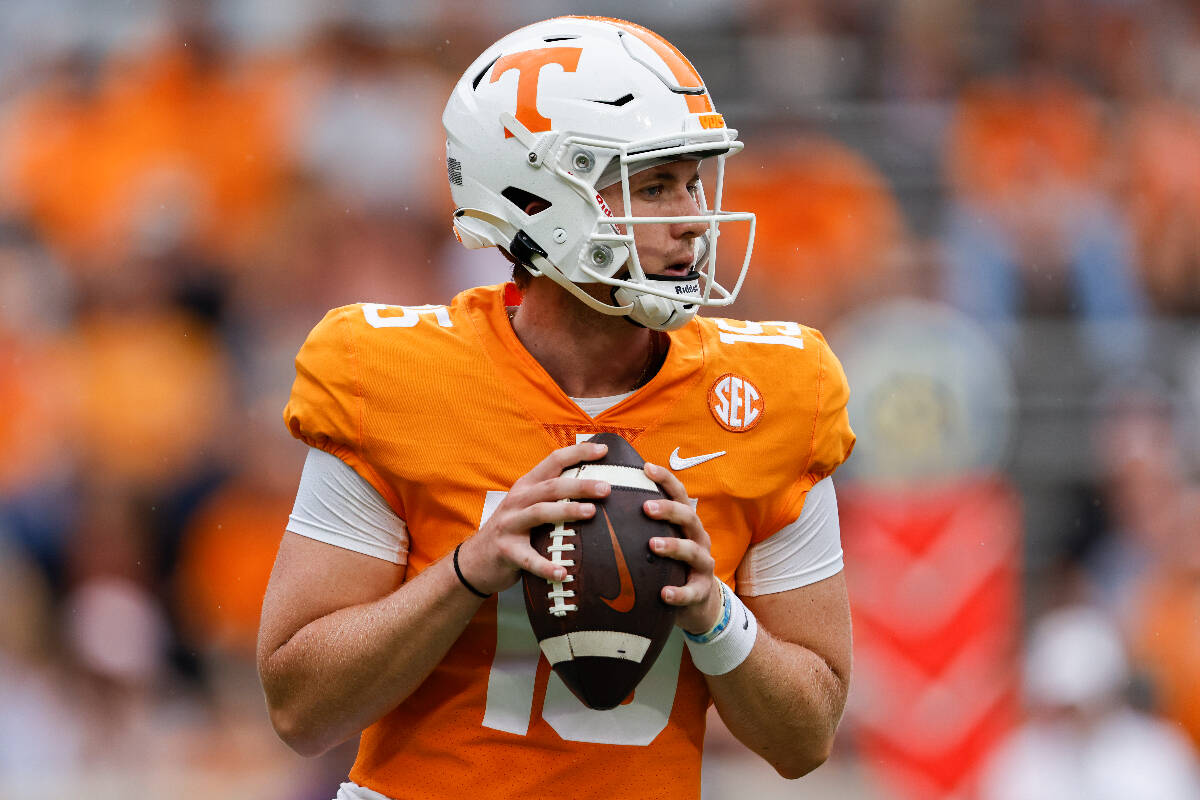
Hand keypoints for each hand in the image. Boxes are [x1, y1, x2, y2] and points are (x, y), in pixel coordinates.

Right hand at [456, 441, 611, 595]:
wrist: (475, 560)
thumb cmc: (512, 530)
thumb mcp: (527, 505)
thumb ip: (552, 495)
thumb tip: (595, 486)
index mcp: (526, 486)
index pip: (553, 461)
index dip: (578, 453)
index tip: (603, 449)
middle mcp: (517, 501)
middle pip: (551, 487)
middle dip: (580, 485)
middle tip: (606, 488)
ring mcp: (509, 525)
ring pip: (539, 512)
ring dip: (566, 511)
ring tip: (591, 512)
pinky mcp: (506, 551)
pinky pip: (528, 559)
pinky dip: (546, 566)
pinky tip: (563, 573)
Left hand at [642, 462, 722, 633]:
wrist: (696, 600)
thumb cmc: (669, 563)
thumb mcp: (660, 539)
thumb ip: (641, 523)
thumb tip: (603, 499)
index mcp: (685, 522)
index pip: (678, 494)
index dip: (665, 479)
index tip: (646, 467)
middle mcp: (697, 538)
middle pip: (688, 516)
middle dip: (669, 510)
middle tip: (647, 507)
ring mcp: (703, 564)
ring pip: (692, 550)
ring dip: (673, 546)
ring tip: (653, 545)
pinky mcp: (701, 590)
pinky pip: (692, 591)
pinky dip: (678, 592)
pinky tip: (664, 593)